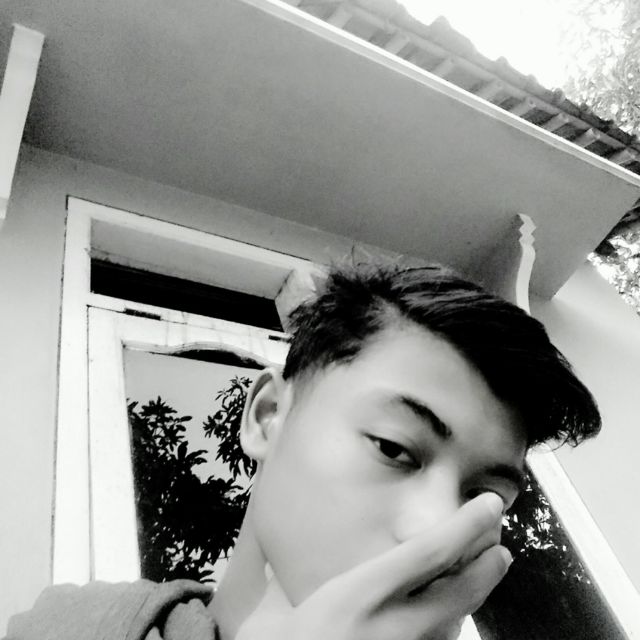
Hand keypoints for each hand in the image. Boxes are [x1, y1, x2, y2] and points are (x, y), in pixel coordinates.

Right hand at [236, 493, 511, 639]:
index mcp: (358, 597)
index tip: (489, 504)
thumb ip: (284, 583)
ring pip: (454, 626)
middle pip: (459, 592)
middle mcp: (390, 628)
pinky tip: (449, 618)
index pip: (427, 552)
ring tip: (483, 576)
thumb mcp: (272, 616)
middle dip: (487, 566)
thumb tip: (277, 558)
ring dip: (473, 599)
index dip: (465, 525)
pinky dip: (449, 630)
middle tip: (502, 548)